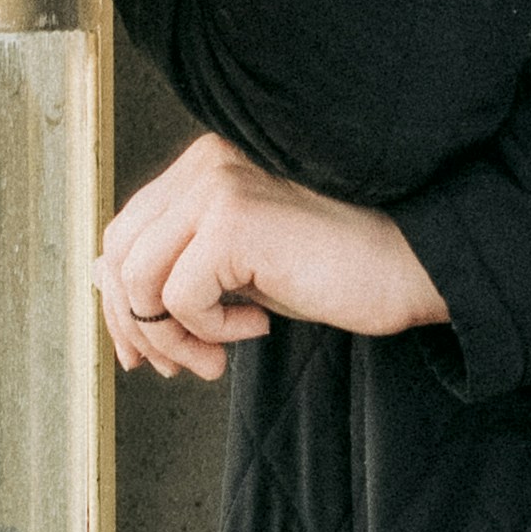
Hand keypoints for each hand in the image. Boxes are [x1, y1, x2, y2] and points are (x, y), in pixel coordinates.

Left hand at [95, 133, 444, 379]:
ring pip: (136, 280)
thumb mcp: (246, 268)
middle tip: (181, 366)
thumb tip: (118, 305)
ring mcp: (216, 187)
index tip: (151, 354)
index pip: (126, 233)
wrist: (412, 267)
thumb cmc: (337, 270)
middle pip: (118, 254)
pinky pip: (180, 296)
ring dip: (173, 336)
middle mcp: (204, 165)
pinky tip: (258, 327)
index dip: (123, 301)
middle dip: (137, 325)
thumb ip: (187, 268)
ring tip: (219, 356)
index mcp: (204, 166)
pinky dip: (209, 330)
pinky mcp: (233, 221)